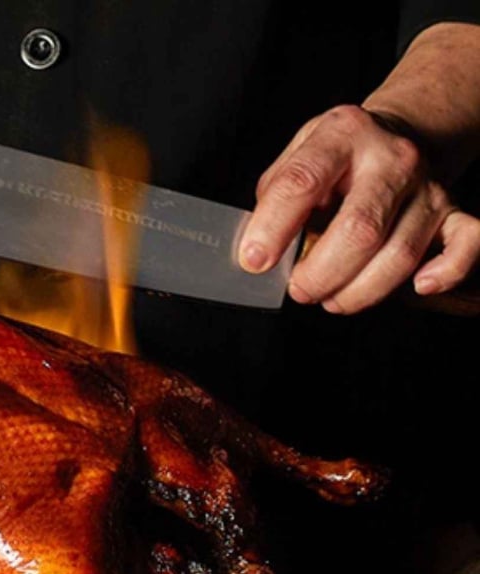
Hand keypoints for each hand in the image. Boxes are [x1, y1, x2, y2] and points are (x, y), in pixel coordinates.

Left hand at [238, 104, 479, 312]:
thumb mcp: (298, 154)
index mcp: (342, 135)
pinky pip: (468, 244)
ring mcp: (427, 186)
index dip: (273, 227)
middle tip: (299, 289)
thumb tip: (258, 248)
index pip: (303, 181)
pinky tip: (418, 287)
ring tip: (331, 299)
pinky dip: (447, 271)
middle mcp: (392, 158)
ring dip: (359, 291)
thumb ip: (275, 195)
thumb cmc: (338, 157)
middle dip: (321, 273)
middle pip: (359, 229)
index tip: (254, 261)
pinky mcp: (453, 212)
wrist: (398, 135)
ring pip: (400, 252)